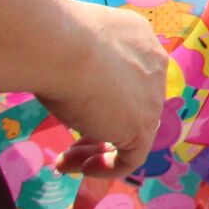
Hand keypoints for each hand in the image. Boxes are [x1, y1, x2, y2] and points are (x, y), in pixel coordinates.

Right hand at [39, 3, 168, 172]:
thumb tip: (68, 75)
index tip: (70, 109)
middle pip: (130, 105)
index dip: (101, 98)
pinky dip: (107, 167)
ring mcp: (152, 97)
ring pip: (130, 132)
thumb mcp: (73, 49)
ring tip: (64, 162)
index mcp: (139, 40)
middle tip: (67, 143)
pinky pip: (132, 157)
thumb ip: (81, 62)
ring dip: (96, 151)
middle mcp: (153, 66)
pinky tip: (80, 167)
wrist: (61, 48)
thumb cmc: (55, 42)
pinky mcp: (142, 125)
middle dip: (98, 128)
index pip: (128, 77)